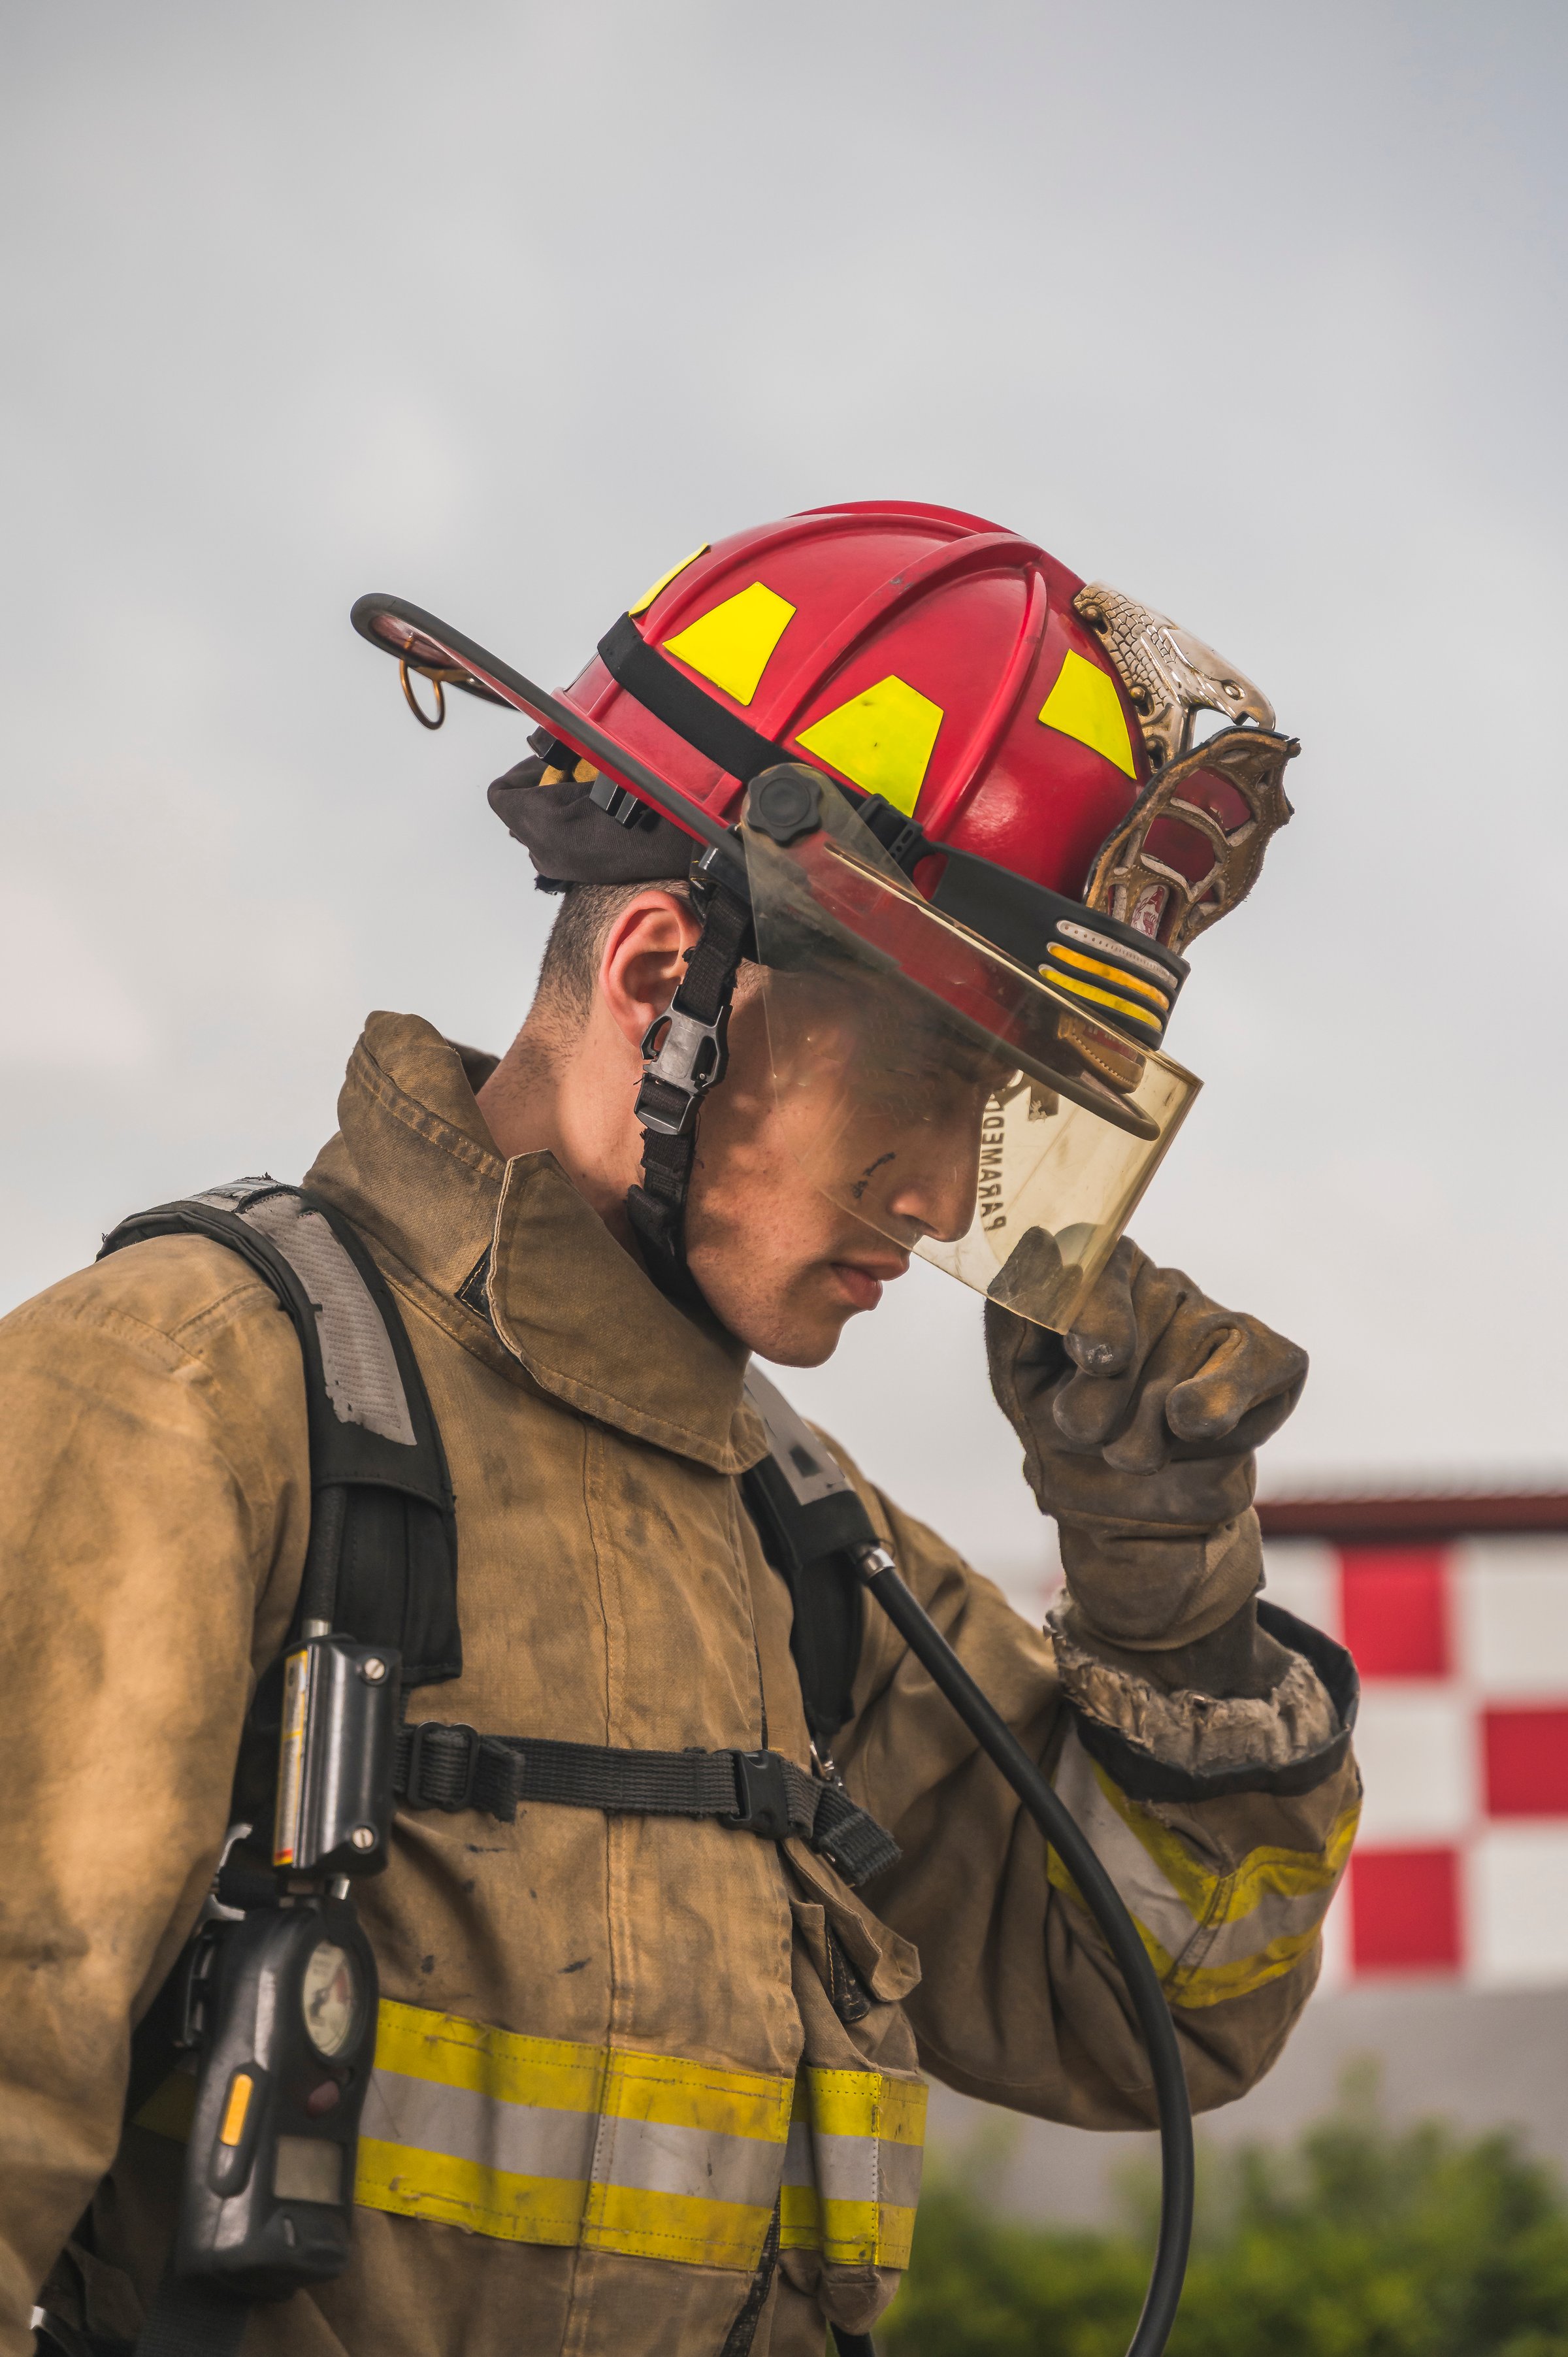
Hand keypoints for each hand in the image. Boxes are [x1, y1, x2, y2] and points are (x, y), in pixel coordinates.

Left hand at [985, 1238, 1307, 1649]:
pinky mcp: (1273, 1356)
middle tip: (1087, 1435)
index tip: (1094, 1358)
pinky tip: (1188, 1429)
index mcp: (1100, 1279)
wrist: (1131, 1515)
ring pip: (1187, 1353)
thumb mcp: (1022, 1380)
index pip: (1102, 1261)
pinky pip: (1245, 1372)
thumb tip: (1038, 1243)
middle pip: (1141, 1319)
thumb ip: (1017, 1315)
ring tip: (1129, 1454)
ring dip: (1147, 1426)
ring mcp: (1218, 1318)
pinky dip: (1214, 1407)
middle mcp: (1161, 1286)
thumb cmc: (1069, 1437)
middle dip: (1107, 1396)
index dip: (1100, 1308)